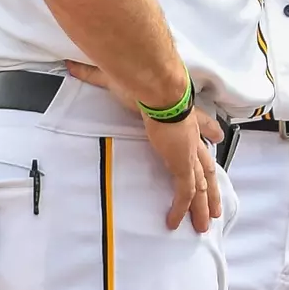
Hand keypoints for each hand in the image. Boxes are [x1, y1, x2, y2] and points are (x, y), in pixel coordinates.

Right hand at [69, 60, 223, 229]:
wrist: (159, 87)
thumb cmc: (142, 80)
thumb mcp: (119, 79)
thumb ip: (94, 73)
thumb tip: (72, 65)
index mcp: (182, 114)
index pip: (200, 123)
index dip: (208, 130)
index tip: (217, 136)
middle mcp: (190, 135)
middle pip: (206, 165)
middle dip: (211, 186)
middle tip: (215, 203)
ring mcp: (188, 152)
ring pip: (201, 185)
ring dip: (202, 205)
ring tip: (203, 224)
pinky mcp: (182, 164)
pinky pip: (184, 193)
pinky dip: (180, 209)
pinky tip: (173, 223)